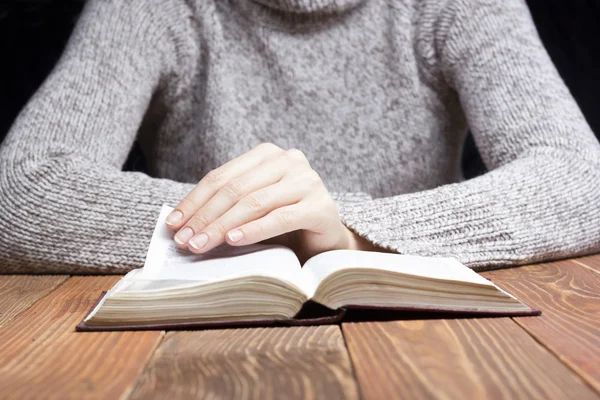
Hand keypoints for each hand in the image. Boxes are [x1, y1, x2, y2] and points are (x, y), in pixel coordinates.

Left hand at [165, 143, 372, 261]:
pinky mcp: (321, 206)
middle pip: (236, 189)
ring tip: (201, 245)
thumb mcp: (251, 208)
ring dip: (223, 226)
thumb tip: (181, 223)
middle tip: (184, 241)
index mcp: (267, 155)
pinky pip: (280, 217)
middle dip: (205, 217)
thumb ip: (225, 206)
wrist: (326, 240)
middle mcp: (289, 160)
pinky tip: (234, 241)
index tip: (173, 224)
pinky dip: (254, 230)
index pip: (221, 177)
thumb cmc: (283, 223)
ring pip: (255, 202)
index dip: (194, 201)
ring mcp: (307, 181)